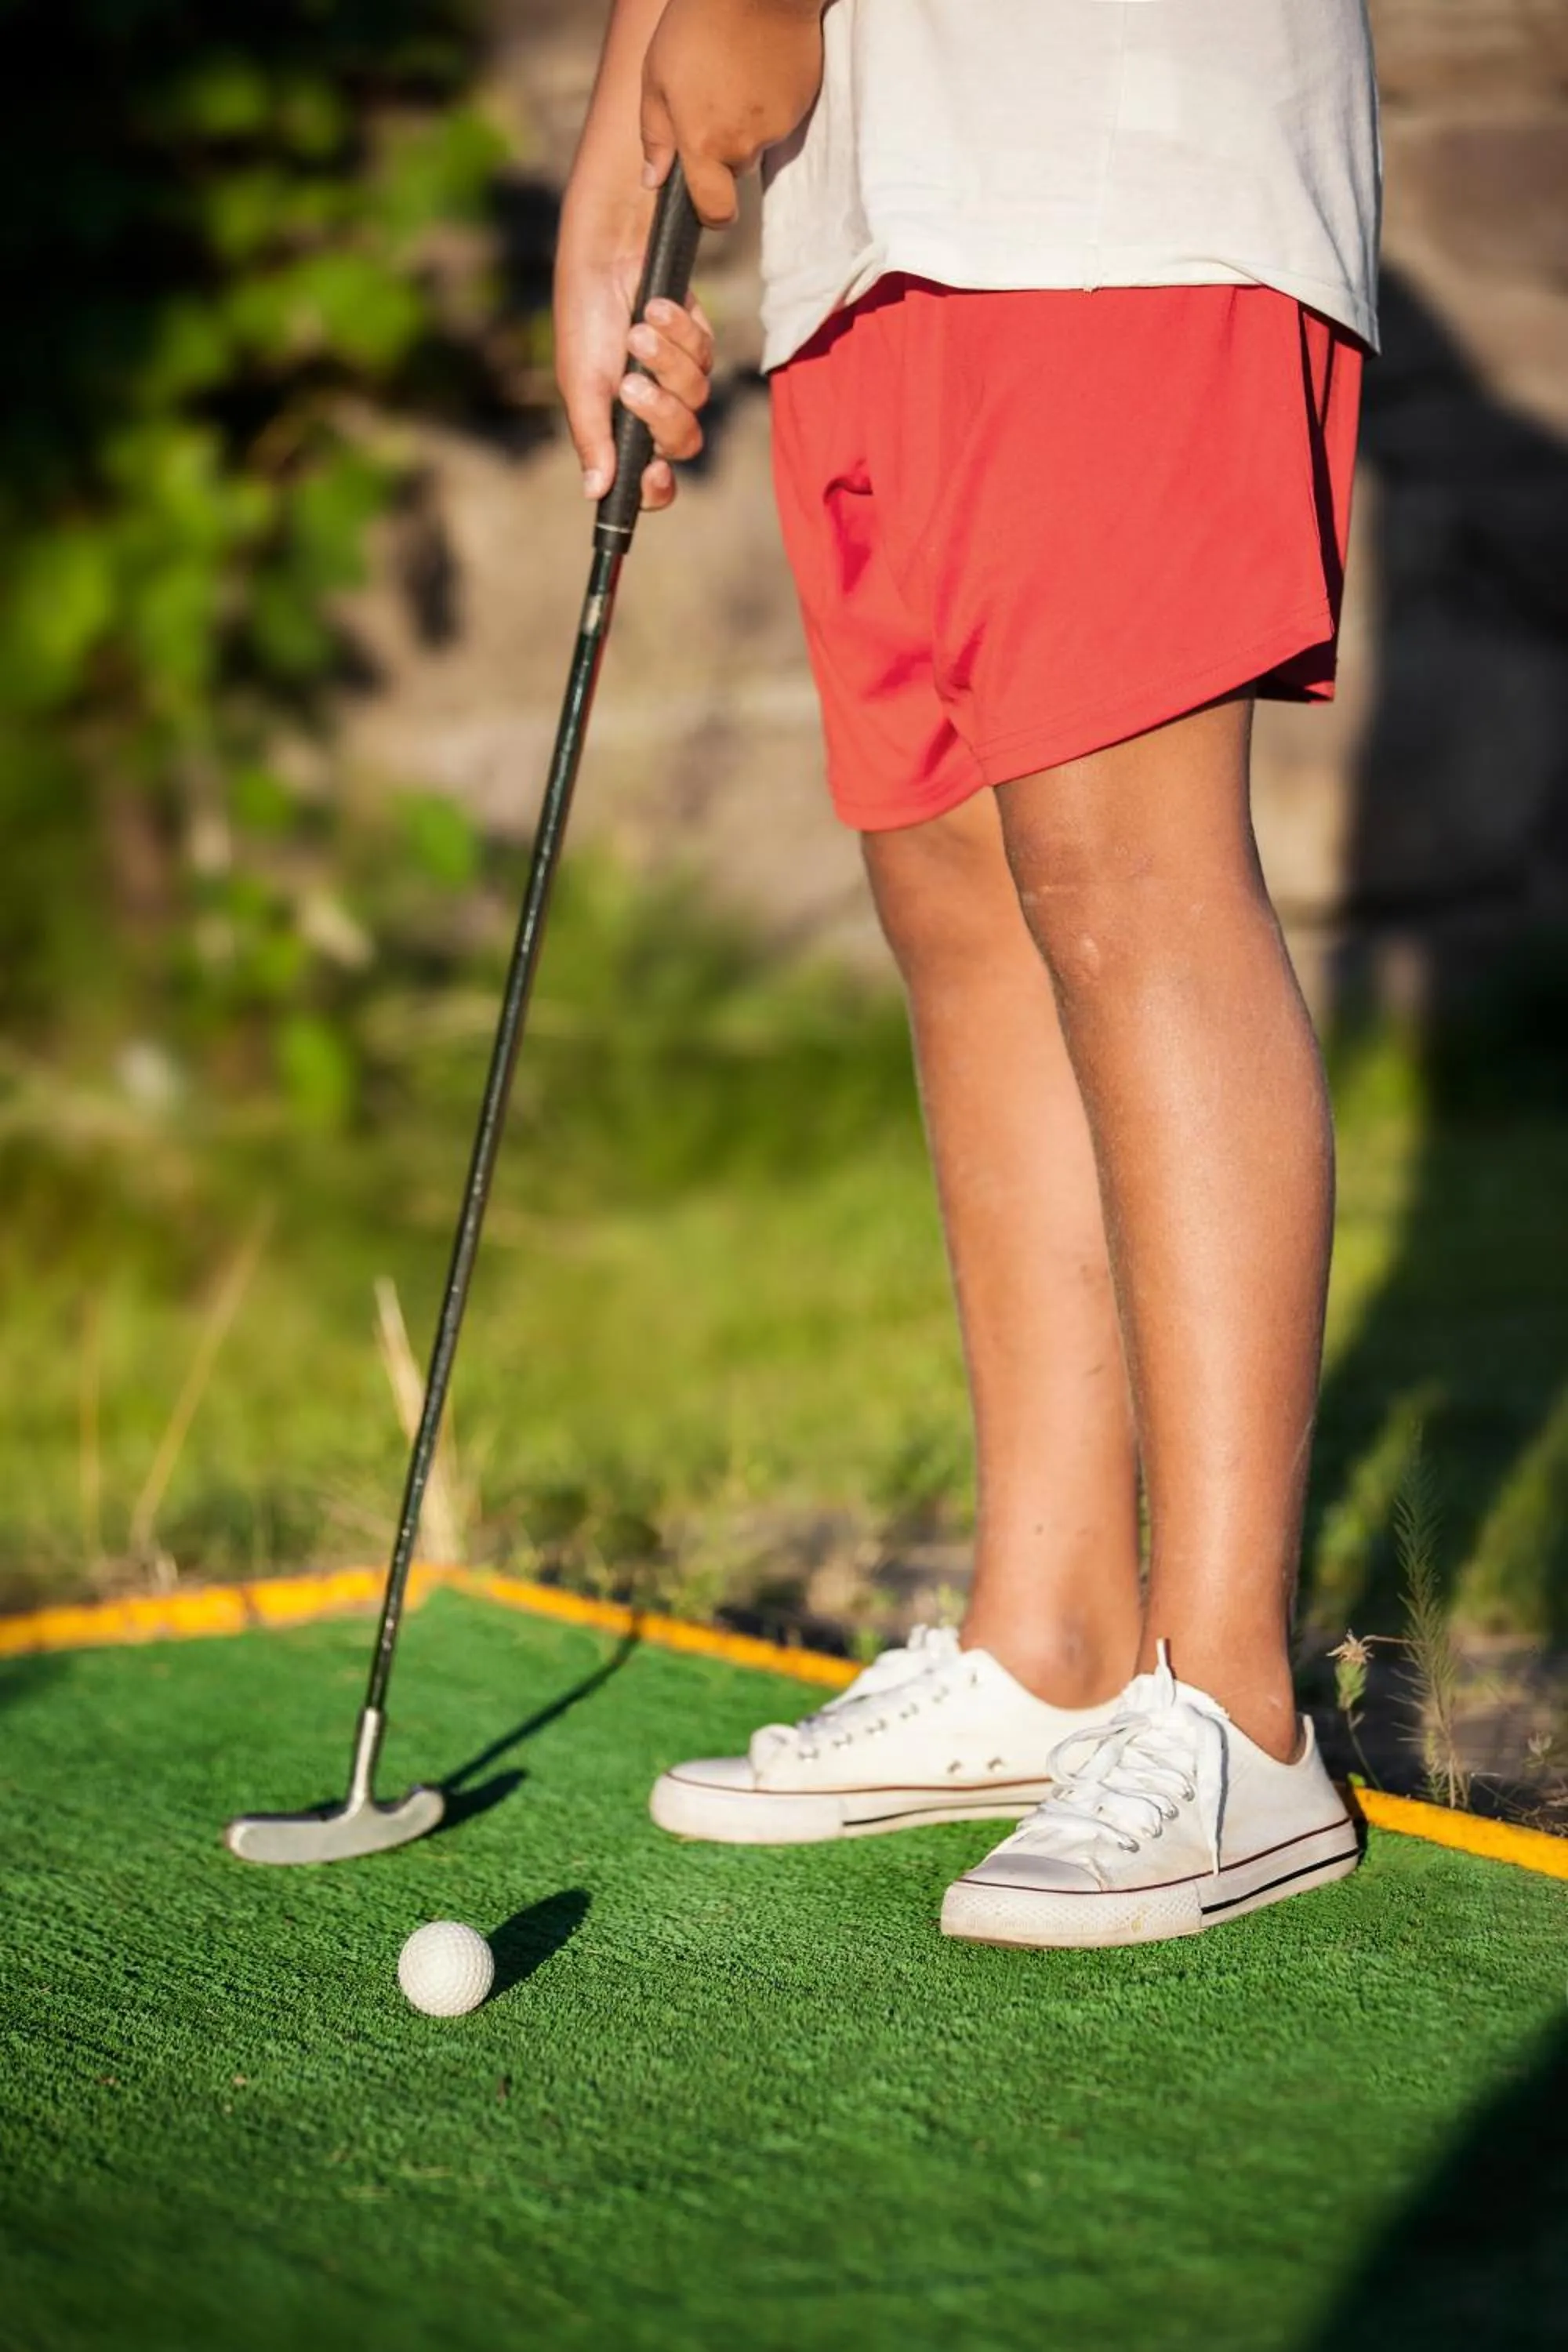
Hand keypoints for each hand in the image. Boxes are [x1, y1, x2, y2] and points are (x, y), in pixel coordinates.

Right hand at [554, 192, 715, 513]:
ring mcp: (676, 374)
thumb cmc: (584, 311)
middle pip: (682, 442)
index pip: (650, 483)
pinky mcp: (696, 340)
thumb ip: (591, 435)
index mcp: (619, 427)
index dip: (656, 490)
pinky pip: (705, 352)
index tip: (653, 473)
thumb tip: (595, 491)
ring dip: (668, 361)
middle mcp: (651, 407)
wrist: (607, 245)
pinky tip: (657, 303)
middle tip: (632, 382)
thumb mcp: (580, 378)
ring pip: (697, 395)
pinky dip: (681, 329)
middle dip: (662, 413)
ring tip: (640, 323)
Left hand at [641, 0, 825, 227]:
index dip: (711, 214)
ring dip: (747, 119)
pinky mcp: (801, 104)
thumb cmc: (698, 26)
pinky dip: (770, 99)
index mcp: (705, 145)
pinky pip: (782, 115)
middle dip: (724, 146)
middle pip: (736, 168)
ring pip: (758, 140)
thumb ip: (655, 136)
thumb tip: (653, 180)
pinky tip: (757, 65)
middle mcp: (744, 145)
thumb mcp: (656, 78)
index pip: (716, 212)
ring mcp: (778, 126)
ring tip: (734, 72)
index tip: (707, 200)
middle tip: (711, 98)